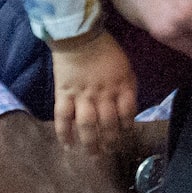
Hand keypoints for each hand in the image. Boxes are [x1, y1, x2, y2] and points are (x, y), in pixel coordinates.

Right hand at [50, 30, 138, 156]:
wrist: (79, 36)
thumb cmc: (106, 51)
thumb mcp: (126, 68)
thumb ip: (127, 89)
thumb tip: (128, 112)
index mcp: (121, 86)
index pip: (127, 113)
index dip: (127, 128)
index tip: (125, 137)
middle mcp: (103, 94)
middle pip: (108, 124)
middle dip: (110, 142)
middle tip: (110, 153)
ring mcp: (82, 96)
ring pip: (87, 125)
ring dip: (90, 143)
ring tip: (93, 156)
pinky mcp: (63, 94)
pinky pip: (63, 118)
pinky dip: (64, 133)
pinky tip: (68, 146)